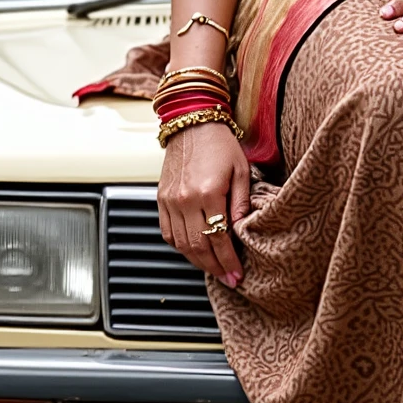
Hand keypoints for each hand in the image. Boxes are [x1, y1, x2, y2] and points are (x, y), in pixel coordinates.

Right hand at [157, 120, 250, 286]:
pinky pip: (168, 232)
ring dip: (197, 261)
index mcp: (208, 192)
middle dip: (214, 267)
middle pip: (198, 246)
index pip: (218, 238)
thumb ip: (241, 203)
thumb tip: (241, 231)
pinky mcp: (161, 198)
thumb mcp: (241, 171)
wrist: (191, 123)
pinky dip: (180, 246)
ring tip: (214, 269)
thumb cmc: (220, 144)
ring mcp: (170, 200)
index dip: (228, 260)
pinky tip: (194, 251)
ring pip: (181, 244)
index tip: (236, 275)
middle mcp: (185, 200)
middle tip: (228, 279)